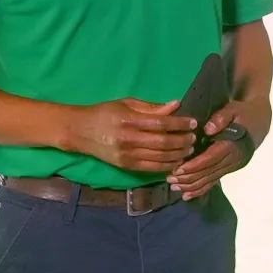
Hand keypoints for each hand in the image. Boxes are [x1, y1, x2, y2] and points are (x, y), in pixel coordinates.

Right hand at [67, 98, 196, 173]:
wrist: (79, 131)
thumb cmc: (104, 113)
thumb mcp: (126, 104)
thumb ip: (151, 107)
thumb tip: (176, 105)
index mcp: (129, 120)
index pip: (161, 123)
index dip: (180, 123)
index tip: (193, 122)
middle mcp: (129, 139)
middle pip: (163, 142)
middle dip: (182, 140)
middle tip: (193, 138)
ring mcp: (127, 155)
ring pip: (160, 157)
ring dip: (178, 154)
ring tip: (189, 149)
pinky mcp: (126, 166)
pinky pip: (151, 168)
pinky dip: (167, 166)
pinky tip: (177, 161)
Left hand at [167, 100, 255, 199]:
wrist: (260, 121)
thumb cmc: (244, 113)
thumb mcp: (234, 109)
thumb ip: (221, 118)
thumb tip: (208, 129)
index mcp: (231, 145)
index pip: (210, 159)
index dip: (194, 165)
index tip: (177, 169)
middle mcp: (232, 159)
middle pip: (208, 172)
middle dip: (188, 178)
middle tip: (170, 179)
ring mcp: (231, 166)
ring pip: (210, 180)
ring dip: (192, 186)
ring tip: (174, 187)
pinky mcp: (229, 169)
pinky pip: (214, 182)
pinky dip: (200, 190)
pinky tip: (187, 195)